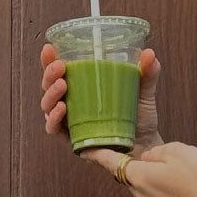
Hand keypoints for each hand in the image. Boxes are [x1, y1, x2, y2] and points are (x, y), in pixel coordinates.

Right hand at [40, 43, 163, 154]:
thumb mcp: (143, 92)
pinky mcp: (72, 141)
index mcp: (82, 89)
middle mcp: (72, 105)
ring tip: (62, 85)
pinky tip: (61, 109)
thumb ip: (147, 73)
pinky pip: (55, 130)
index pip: (59, 72)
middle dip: (49, 75)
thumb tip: (149, 53)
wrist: (146, 148)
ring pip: (47, 107)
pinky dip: (54, 119)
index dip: (49, 60)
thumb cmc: (140, 120)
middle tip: (60, 66)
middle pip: (49, 88)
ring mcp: (70, 124)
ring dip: (51, 95)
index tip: (49, 48)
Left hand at [79, 141, 196, 196]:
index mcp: (138, 177)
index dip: (97, 154)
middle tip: (134, 148)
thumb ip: (154, 153)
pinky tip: (178, 178)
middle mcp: (140, 195)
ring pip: (143, 184)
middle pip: (128, 174)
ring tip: (169, 164)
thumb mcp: (174, 151)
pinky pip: (157, 193)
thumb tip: (147, 159)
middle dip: (131, 162)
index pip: (110, 162)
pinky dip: (161, 184)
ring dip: (149, 173)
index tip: (83, 149)